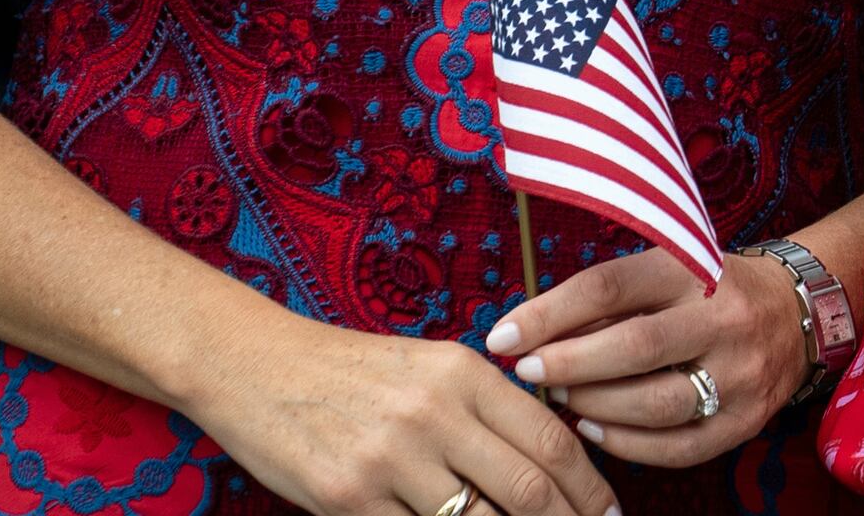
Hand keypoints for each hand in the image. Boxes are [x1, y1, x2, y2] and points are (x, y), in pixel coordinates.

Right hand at [188, 314, 612, 515]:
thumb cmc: (351, 369)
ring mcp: (389, 459)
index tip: (610, 514)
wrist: (253, 363)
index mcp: (465, 374)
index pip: (551, 439)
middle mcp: (434, 414)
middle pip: (528, 489)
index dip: (590, 487)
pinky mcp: (346, 497)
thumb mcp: (430, 367)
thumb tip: (548, 460)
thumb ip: (487, 407)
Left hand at [490, 246, 818, 468]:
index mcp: (696, 270)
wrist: (797, 311)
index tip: (504, 335)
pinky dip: (628, 444)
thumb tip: (529, 333)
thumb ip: (606, 300)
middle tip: (526, 373)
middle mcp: (724, 318)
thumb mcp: (667, 270)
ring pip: (656, 403)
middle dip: (568, 364)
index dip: (549, 313)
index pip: (611, 287)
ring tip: (560, 401)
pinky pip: (680, 446)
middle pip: (635, 346)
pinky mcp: (747, 418)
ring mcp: (741, 372)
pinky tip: (595, 431)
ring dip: (594, 406)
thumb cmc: (710, 289)